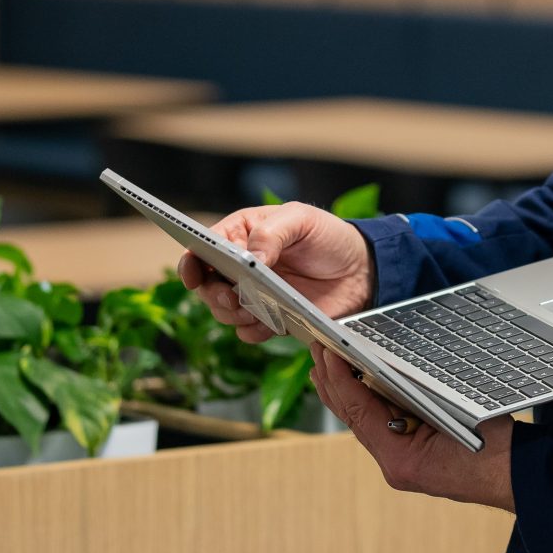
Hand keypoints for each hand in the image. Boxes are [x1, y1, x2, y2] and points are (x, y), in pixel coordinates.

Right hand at [176, 202, 372, 343]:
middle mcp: (242, 266)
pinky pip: (248, 331)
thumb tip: (248, 259)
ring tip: (253, 309)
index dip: (190, 262)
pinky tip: (271, 322)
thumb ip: (272, 233)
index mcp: (242, 234)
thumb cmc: (329, 237)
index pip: (203, 247)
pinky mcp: (269, 318)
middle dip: (213, 294)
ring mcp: (254, 294)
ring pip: (223, 311)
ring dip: (232, 314)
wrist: (362, 271)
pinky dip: (253, 330)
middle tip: (231, 297)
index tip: (192, 274)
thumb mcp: (301, 220)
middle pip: (207, 285)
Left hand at [309, 343, 514, 511]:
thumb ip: (419, 399)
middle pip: (355, 418)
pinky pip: (384, 425)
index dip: (340, 380)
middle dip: (334, 385)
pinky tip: (363, 384)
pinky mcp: (417, 456)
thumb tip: (386, 369)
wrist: (522, 477)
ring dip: (347, 392)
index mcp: (401, 460)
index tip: (326, 354)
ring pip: (366, 421)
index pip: (359, 412)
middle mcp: (397, 463)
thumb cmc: (496, 453)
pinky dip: (370, 402)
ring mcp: (406, 462)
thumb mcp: (455, 417)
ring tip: (327, 366)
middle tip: (316, 353)